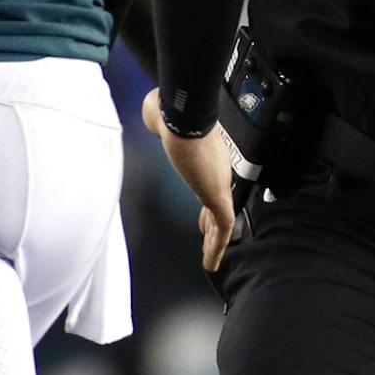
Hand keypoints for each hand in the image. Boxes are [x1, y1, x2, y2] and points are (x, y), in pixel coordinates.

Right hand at [140, 89, 236, 271]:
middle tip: (207, 240)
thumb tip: (151, 113)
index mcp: (206, 157)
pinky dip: (218, 246)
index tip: (201, 220)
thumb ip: (161, 121)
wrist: (182, 115)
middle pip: (217, 204)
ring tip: (211, 260)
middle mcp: (215, 171)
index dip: (206, 207)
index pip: (209, 186)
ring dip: (216, 241)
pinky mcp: (218, 195)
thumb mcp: (165, 120)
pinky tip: (212, 262)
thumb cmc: (172, 114)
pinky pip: (223, 227)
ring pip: (222, 220)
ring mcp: (218, 183)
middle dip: (211, 226)